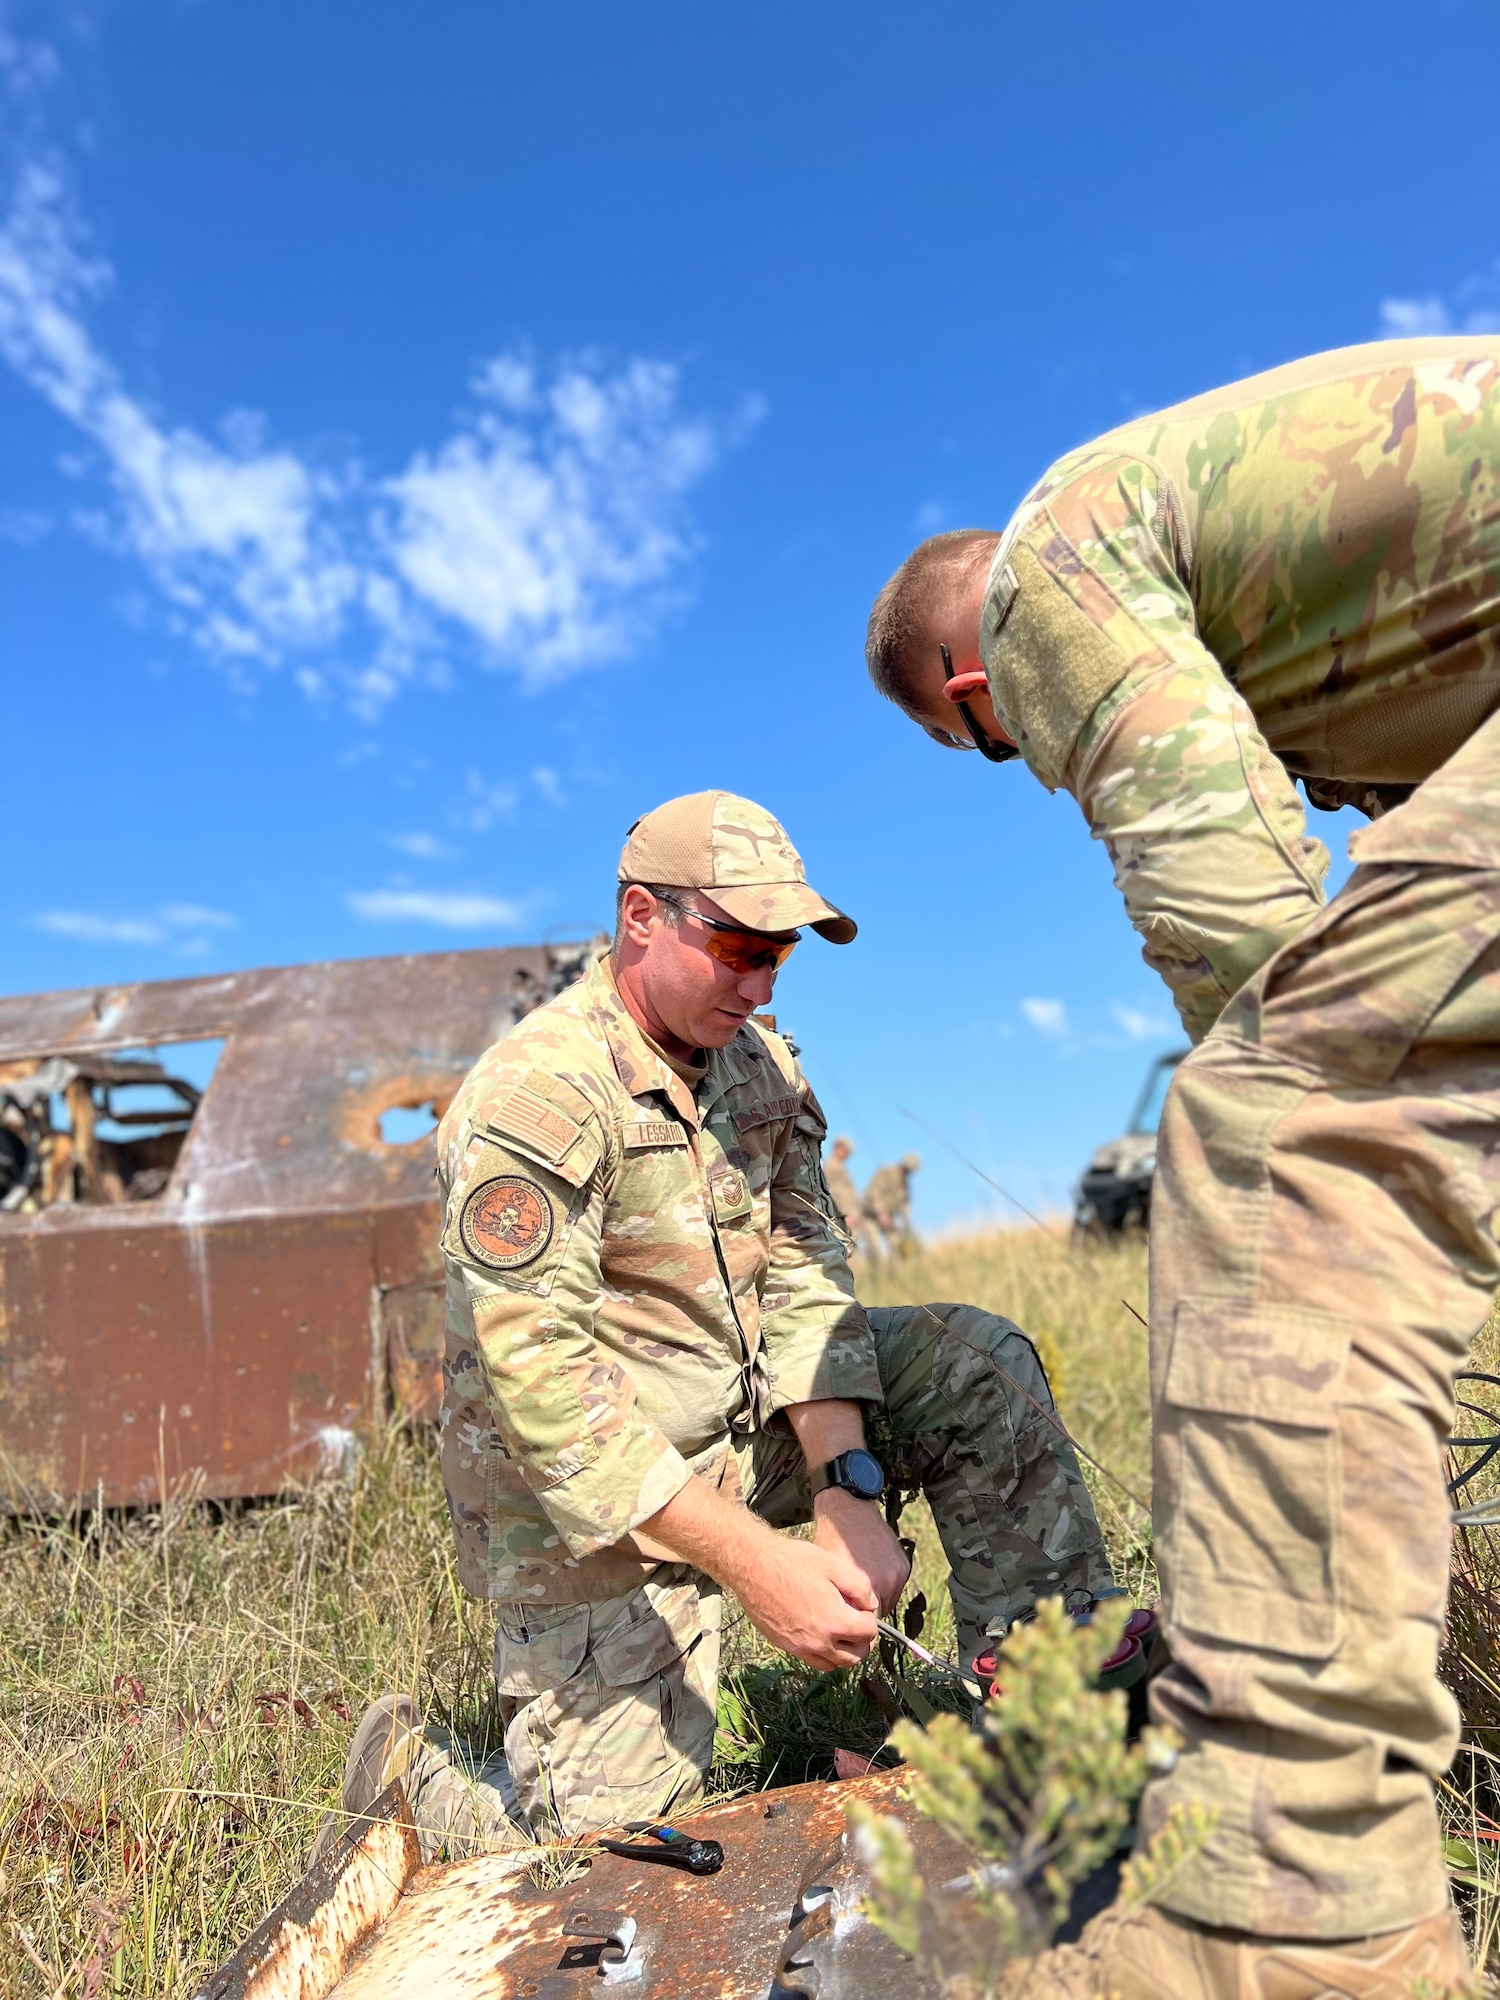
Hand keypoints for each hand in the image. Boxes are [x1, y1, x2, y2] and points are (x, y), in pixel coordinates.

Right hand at [623, 1469, 879, 1670]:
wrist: (753, 1566)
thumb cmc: (792, 1561)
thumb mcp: (833, 1565)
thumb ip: (860, 1587)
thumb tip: (870, 1604)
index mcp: (835, 1620)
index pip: (869, 1632)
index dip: (871, 1617)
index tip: (864, 1606)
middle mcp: (820, 1641)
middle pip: (856, 1656)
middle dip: (863, 1640)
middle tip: (858, 1621)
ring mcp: (801, 1647)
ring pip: (836, 1665)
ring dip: (846, 1652)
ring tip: (843, 1631)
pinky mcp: (787, 1647)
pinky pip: (816, 1663)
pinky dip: (826, 1656)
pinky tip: (823, 1635)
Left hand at [812, 1488, 909, 1615]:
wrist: (847, 1509)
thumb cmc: (832, 1539)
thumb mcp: (828, 1573)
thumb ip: (837, 1601)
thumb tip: (841, 1623)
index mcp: (865, 1587)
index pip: (868, 1624)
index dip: (858, 1625)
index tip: (851, 1624)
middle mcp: (885, 1581)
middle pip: (880, 1613)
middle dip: (867, 1612)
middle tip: (854, 1603)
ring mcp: (896, 1573)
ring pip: (889, 1599)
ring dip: (877, 1597)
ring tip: (862, 1585)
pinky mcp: (903, 1565)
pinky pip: (895, 1585)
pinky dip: (885, 1583)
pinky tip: (871, 1571)